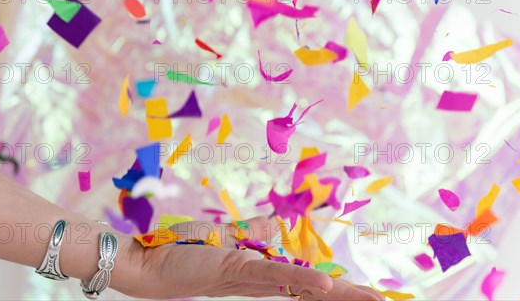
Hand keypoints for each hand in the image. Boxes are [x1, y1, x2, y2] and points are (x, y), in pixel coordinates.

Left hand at [111, 216, 384, 299]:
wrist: (148, 264)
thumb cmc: (186, 250)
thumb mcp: (226, 235)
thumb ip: (255, 231)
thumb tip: (278, 225)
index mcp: (265, 273)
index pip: (310, 284)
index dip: (340, 290)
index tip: (371, 296)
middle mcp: (263, 280)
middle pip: (315, 291)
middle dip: (351, 297)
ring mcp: (252, 275)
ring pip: (302, 287)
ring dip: (338, 294)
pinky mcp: (235, 268)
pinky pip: (272, 273)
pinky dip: (299, 278)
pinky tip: (325, 284)